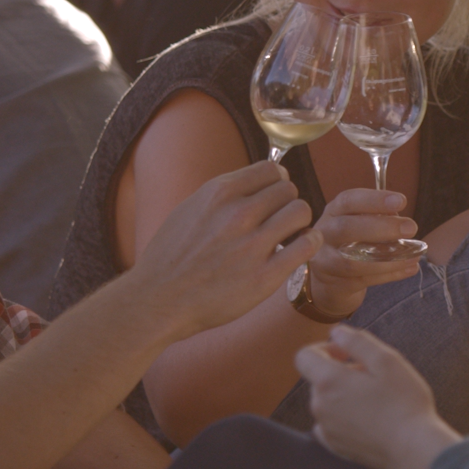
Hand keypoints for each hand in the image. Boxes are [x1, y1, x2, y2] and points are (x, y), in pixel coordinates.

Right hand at [131, 160, 316, 337]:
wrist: (159, 299)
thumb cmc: (171, 257)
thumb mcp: (190, 209)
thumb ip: (223, 195)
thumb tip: (254, 183)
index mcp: (219, 193)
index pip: (271, 169)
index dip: (277, 181)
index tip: (275, 196)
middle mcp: (237, 214)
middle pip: (288, 189)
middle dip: (287, 202)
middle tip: (280, 219)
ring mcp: (252, 245)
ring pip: (301, 212)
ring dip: (300, 222)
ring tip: (291, 234)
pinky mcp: (264, 277)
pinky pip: (306, 246)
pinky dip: (310, 243)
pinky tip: (301, 248)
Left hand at [295, 325, 460, 468]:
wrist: (414, 449)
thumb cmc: (404, 402)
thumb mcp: (387, 360)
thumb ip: (357, 341)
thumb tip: (336, 332)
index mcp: (328, 382)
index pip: (304, 356)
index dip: (324, 348)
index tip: (347, 354)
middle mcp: (320, 406)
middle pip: (319, 379)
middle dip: (340, 372)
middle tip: (374, 378)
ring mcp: (326, 429)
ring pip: (327, 401)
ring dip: (343, 395)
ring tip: (376, 400)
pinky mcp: (336, 447)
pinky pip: (330, 424)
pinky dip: (343, 417)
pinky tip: (368, 420)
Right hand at [302, 188, 420, 317]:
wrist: (330, 279)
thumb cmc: (351, 243)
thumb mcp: (359, 224)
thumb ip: (378, 219)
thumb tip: (403, 222)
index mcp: (333, 212)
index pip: (349, 201)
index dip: (375, 200)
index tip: (402, 201)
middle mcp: (324, 234)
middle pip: (346, 228)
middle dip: (381, 227)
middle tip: (411, 227)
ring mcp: (326, 260)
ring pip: (353, 261)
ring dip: (388, 259)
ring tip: (414, 255)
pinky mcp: (335, 283)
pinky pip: (364, 280)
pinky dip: (390, 275)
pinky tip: (410, 268)